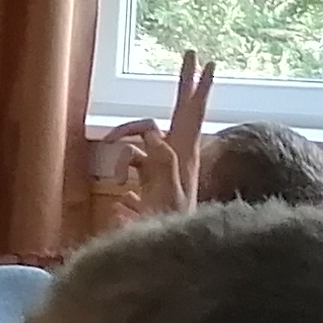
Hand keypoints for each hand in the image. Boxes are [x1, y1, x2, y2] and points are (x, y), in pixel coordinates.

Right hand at [96, 52, 212, 225]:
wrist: (171, 265)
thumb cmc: (168, 231)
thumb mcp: (166, 196)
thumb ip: (161, 162)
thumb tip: (151, 133)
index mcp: (184, 158)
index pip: (190, 114)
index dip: (195, 88)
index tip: (205, 61)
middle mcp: (177, 160)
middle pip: (178, 115)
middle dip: (184, 88)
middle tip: (190, 57)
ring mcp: (163, 173)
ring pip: (139, 148)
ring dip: (121, 162)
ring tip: (117, 182)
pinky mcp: (149, 190)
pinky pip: (130, 175)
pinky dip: (123, 190)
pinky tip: (125, 209)